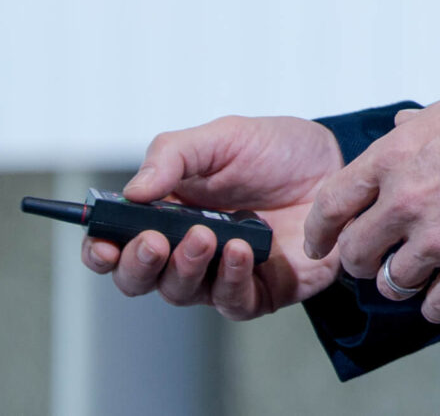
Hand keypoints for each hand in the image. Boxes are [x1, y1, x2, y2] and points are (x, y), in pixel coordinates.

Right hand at [85, 114, 347, 320]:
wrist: (340, 162)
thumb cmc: (277, 150)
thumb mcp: (224, 137)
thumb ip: (174, 156)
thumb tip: (133, 191)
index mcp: (166, 214)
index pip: (116, 245)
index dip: (100, 251)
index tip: (102, 244)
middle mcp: (187, 250)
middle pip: (140, 280)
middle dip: (138, 265)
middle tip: (154, 241)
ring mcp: (221, 274)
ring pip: (182, 293)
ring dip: (185, 268)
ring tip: (206, 236)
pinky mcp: (261, 290)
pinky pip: (233, 301)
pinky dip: (230, 279)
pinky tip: (240, 252)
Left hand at [304, 75, 439, 324]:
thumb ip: (422, 122)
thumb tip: (401, 124)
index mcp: (396, 156)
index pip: (332, 203)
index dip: (320, 228)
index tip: (321, 241)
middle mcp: (406, 201)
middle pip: (356, 253)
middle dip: (361, 258)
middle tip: (376, 258)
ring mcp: (438, 238)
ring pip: (392, 283)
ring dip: (401, 280)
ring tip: (418, 272)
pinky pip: (434, 306)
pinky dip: (438, 302)